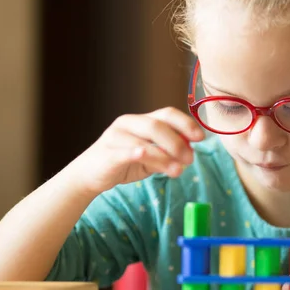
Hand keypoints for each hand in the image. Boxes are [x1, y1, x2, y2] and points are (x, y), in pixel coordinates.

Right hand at [70, 107, 204, 193]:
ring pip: (146, 142)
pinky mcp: (108, 153)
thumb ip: (166, 153)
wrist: (88, 175)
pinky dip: (141, 153)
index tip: (201, 137)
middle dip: (178, 142)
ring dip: (165, 156)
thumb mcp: (148, 159)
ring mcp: (116, 137)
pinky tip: (151, 160)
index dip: (186, 123)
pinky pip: (127, 152)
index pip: (167, 114)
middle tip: (190, 159)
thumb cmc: (121, 164)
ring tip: (178, 171)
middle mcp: (128, 124)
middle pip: (157, 125)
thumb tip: (190, 153)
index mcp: (140, 121)